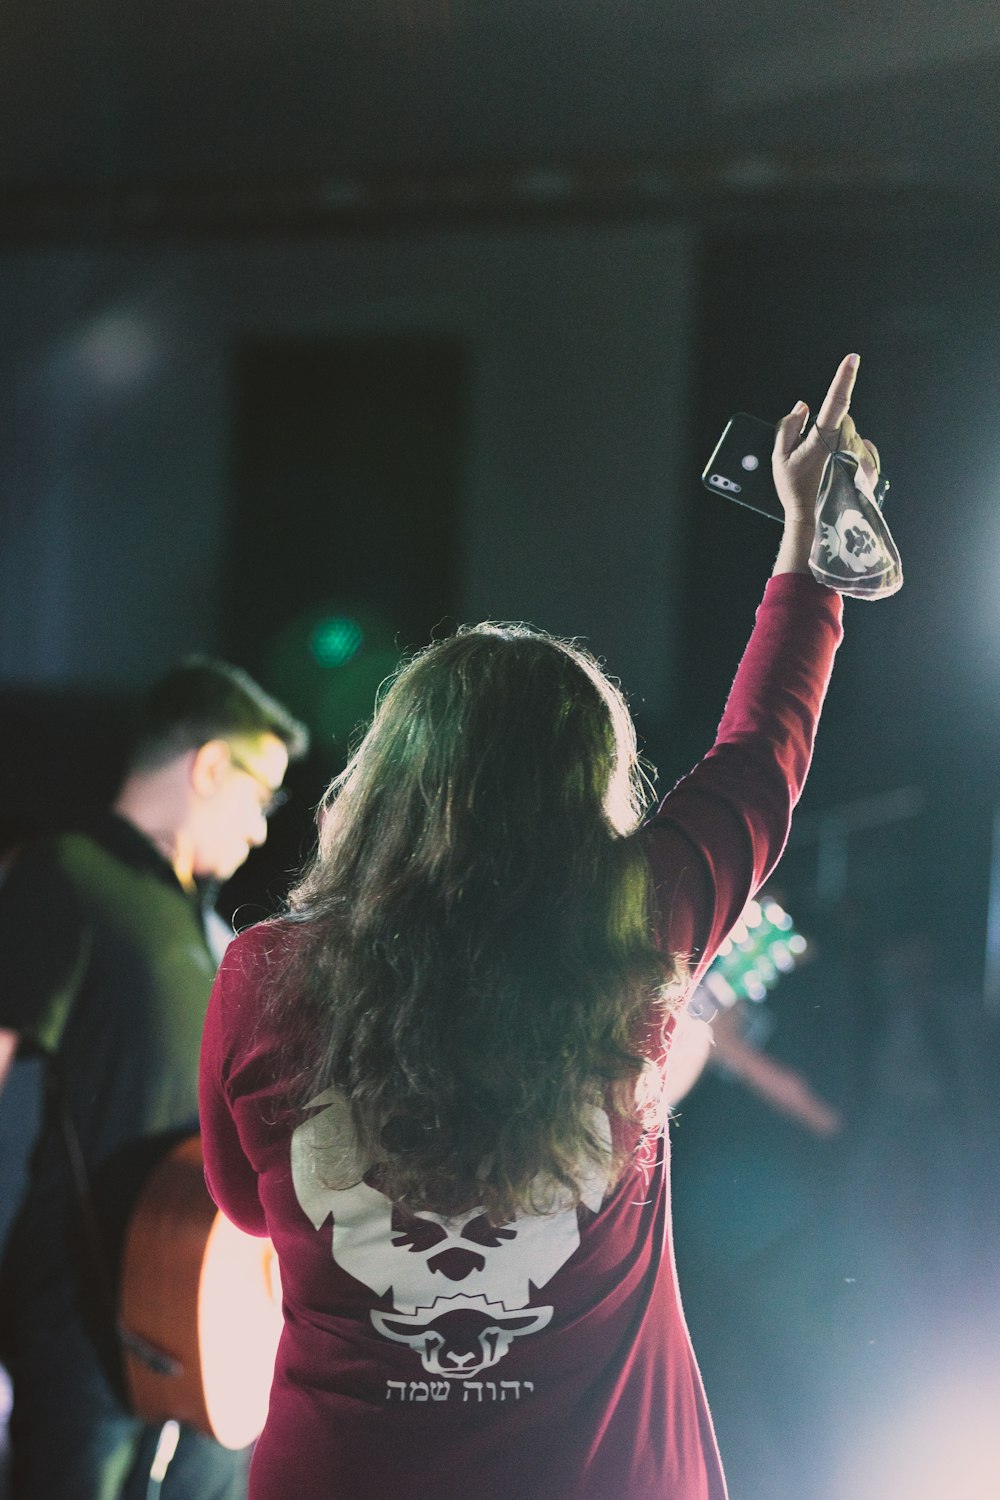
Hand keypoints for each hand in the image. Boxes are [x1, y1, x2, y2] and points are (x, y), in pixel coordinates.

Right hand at [772, 353, 879, 523]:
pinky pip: (863, 450)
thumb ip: (788, 427)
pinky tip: (840, 472)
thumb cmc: (795, 491)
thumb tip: (802, 406)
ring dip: (840, 443)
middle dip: (828, 428)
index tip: (853, 357)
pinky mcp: (871, 469)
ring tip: (826, 469)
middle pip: (842, 419)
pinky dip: (853, 454)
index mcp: (825, 437)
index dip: (844, 376)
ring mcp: (862, 456)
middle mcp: (848, 443)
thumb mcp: (779, 458)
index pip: (836, 400)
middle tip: (811, 452)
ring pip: (852, 435)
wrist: (817, 524)